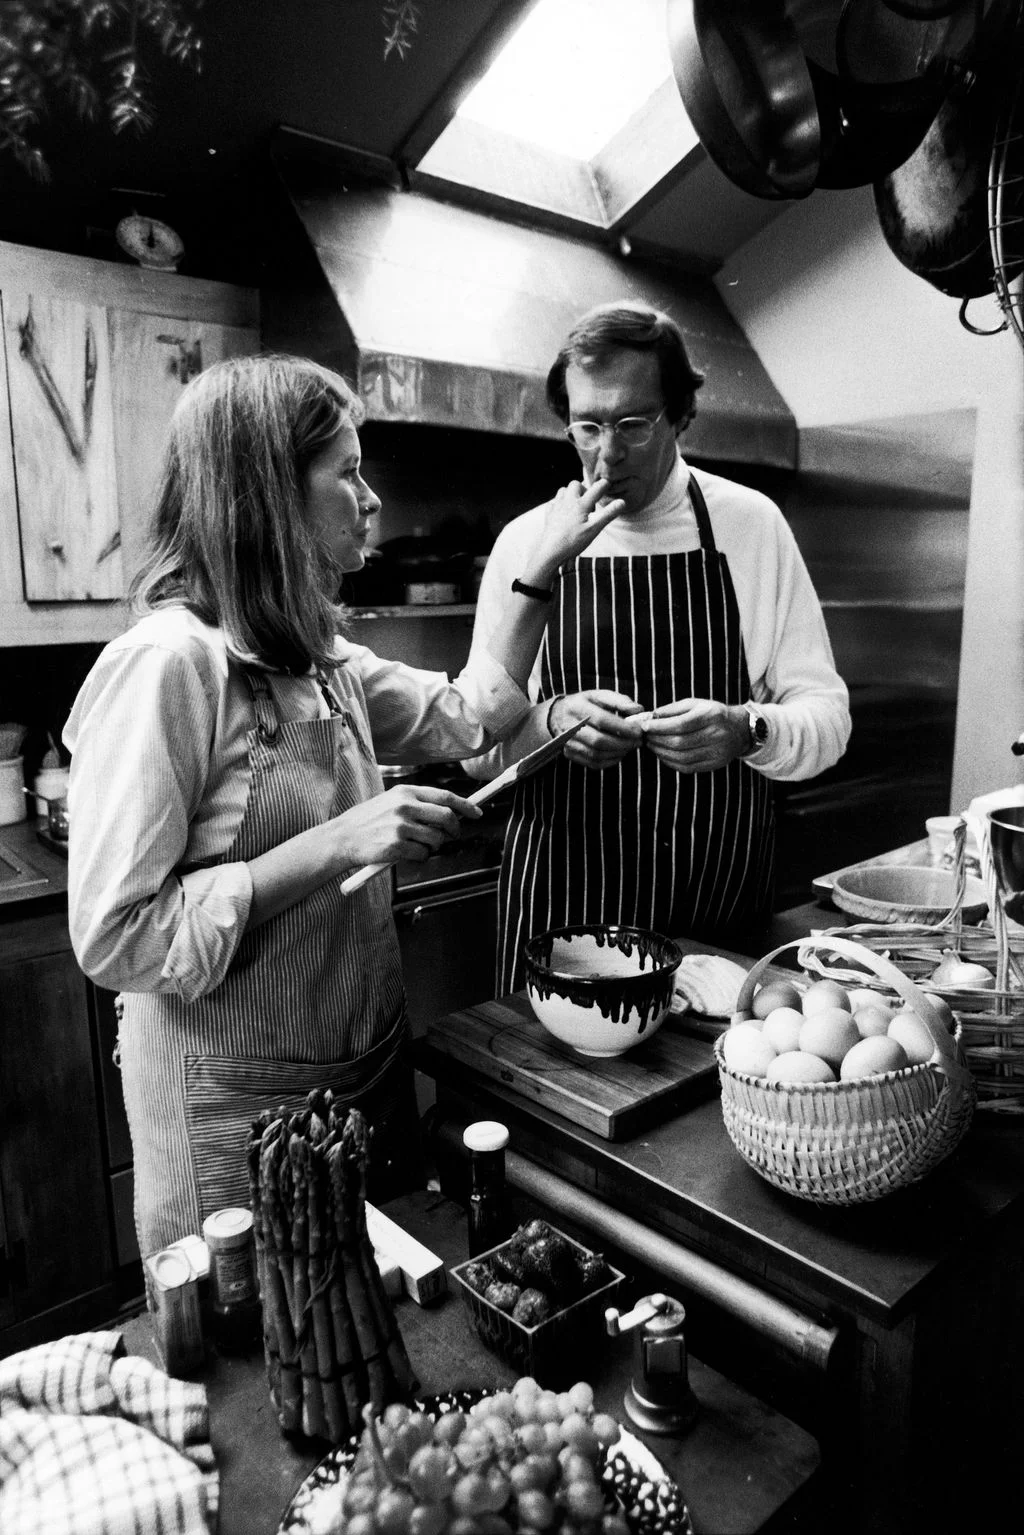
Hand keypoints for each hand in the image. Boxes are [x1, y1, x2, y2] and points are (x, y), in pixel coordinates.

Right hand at [334, 785, 481, 866]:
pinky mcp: (395, 846)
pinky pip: (423, 854)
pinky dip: (420, 857)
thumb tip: (450, 812)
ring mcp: (400, 827)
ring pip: (436, 839)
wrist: (342, 838)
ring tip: (417, 844)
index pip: (444, 796)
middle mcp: (404, 806)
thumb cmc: (368, 821)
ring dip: (434, 846)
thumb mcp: (391, 802)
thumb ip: (418, 804)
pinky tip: (405, 853)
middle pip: (446, 818)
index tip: (477, 812)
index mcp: (405, 792)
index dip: (465, 806)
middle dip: (455, 829)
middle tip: (453, 836)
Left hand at [521, 478, 624, 589]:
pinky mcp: (549, 514)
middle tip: (590, 504)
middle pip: (576, 484)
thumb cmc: (573, 542)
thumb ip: (608, 514)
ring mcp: (556, 507)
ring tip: (577, 507)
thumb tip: (622, 502)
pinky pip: (554, 501)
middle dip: (584, 489)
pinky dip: (560, 502)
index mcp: (580, 504)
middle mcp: (567, 501)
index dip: (604, 485)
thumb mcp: (594, 530)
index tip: (608, 486)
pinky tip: (564, 513)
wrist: (550, 552)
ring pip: (563, 490)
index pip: (596, 488)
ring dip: (571, 494)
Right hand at [548, 689, 645, 768]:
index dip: (623, 728)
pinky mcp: (570, 754)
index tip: (639, 731)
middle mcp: (569, 726)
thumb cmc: (585, 703)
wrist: (558, 715)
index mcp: (577, 707)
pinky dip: (610, 760)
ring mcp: (568, 742)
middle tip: (638, 741)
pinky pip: (593, 763)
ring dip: (618, 752)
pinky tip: (619, 753)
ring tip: (631, 746)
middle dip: (623, 743)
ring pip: (597, 754)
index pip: (602, 720)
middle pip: (599, 740)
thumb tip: (638, 710)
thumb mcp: (600, 695)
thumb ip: (620, 701)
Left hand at [640, 699, 747, 772]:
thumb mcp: (695, 704)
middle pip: (680, 742)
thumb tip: (651, 717)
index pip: (681, 724)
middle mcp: (716, 734)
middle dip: (658, 740)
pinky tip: (662, 755)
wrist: (739, 729)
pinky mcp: (714, 764)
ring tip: (651, 745)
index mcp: (711, 715)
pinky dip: (670, 762)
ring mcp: (716, 752)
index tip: (645, 726)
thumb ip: (673, 709)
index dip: (660, 727)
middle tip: (645, 737)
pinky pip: (687, 767)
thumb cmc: (711, 714)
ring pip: (682, 757)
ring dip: (661, 752)